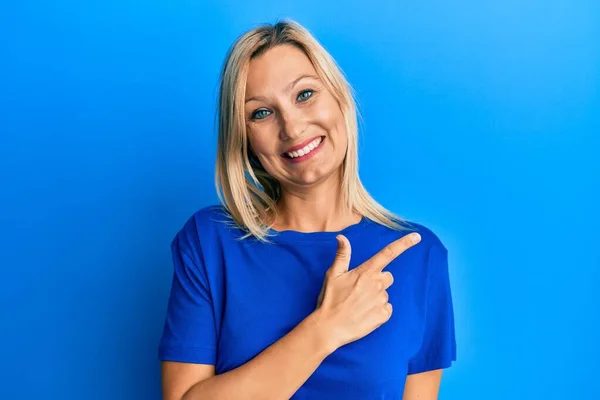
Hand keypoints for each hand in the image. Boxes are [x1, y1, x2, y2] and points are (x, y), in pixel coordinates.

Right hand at [313, 232, 421, 348]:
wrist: (330, 328)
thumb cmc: (330, 300)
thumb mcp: (333, 275)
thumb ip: (342, 255)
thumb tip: (342, 237)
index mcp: (366, 272)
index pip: (388, 253)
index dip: (404, 244)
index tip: (417, 237)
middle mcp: (377, 284)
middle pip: (388, 277)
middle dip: (379, 280)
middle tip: (361, 289)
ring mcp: (381, 300)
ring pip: (385, 294)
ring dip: (376, 297)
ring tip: (359, 304)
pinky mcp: (383, 315)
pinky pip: (387, 308)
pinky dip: (378, 310)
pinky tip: (365, 313)